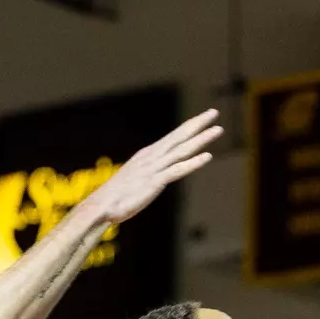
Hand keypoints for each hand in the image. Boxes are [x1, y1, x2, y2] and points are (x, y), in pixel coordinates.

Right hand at [86, 109, 223, 223]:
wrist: (101, 206)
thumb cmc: (117, 195)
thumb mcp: (135, 177)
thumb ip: (148, 172)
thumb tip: (154, 171)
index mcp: (148, 154)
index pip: (173, 136)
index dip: (189, 125)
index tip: (203, 117)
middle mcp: (152, 157)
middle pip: (179, 136)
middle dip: (198, 123)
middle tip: (214, 112)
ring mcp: (154, 169)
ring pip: (182, 150)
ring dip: (201, 139)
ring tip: (218, 129)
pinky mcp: (155, 183)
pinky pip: (177, 170)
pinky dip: (193, 163)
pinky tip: (208, 157)